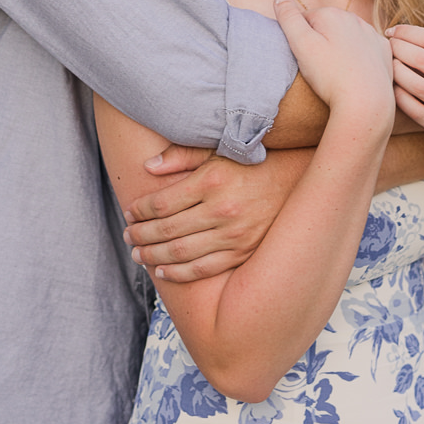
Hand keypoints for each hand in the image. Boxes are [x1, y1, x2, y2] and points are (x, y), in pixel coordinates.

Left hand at [123, 152, 298, 282]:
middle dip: (141, 235)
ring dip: (154, 256)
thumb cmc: (250, 163)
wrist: (297, 181)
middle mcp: (222, 210)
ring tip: (137, 255)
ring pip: (182, 252)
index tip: (129, 213)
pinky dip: (180, 273)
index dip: (139, 211)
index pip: (161, 203)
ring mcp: (235, 234)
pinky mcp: (244, 252)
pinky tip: (163, 271)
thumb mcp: (216, 150)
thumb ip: (180, 156)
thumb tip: (148, 167)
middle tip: (127, 236)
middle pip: (167, 230)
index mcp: (211, 181)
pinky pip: (205, 269)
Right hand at [274, 0, 395, 129]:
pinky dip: (357, 56)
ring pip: (345, 36)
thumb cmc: (330, 75)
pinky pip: (364, 47)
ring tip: (334, 71)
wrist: (367, 103)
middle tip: (317, 67)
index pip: (304, 19)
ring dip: (337, 47)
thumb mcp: (301, 45)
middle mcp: (354, 18)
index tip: (303, 58)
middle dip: (319, 41)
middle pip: (326, 26)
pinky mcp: (384, 51)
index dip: (299, 39)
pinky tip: (353, 70)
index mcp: (331, 14)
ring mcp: (372, 34)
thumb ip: (288, 16)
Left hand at [389, 26, 423, 174]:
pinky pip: (417, 111)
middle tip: (385, 44)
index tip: (393, 30)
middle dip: (398, 48)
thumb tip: (418, 34)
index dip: (409, 33)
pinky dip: (400, 97)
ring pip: (417, 85)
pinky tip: (392, 88)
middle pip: (423, 60)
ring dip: (396, 71)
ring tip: (387, 63)